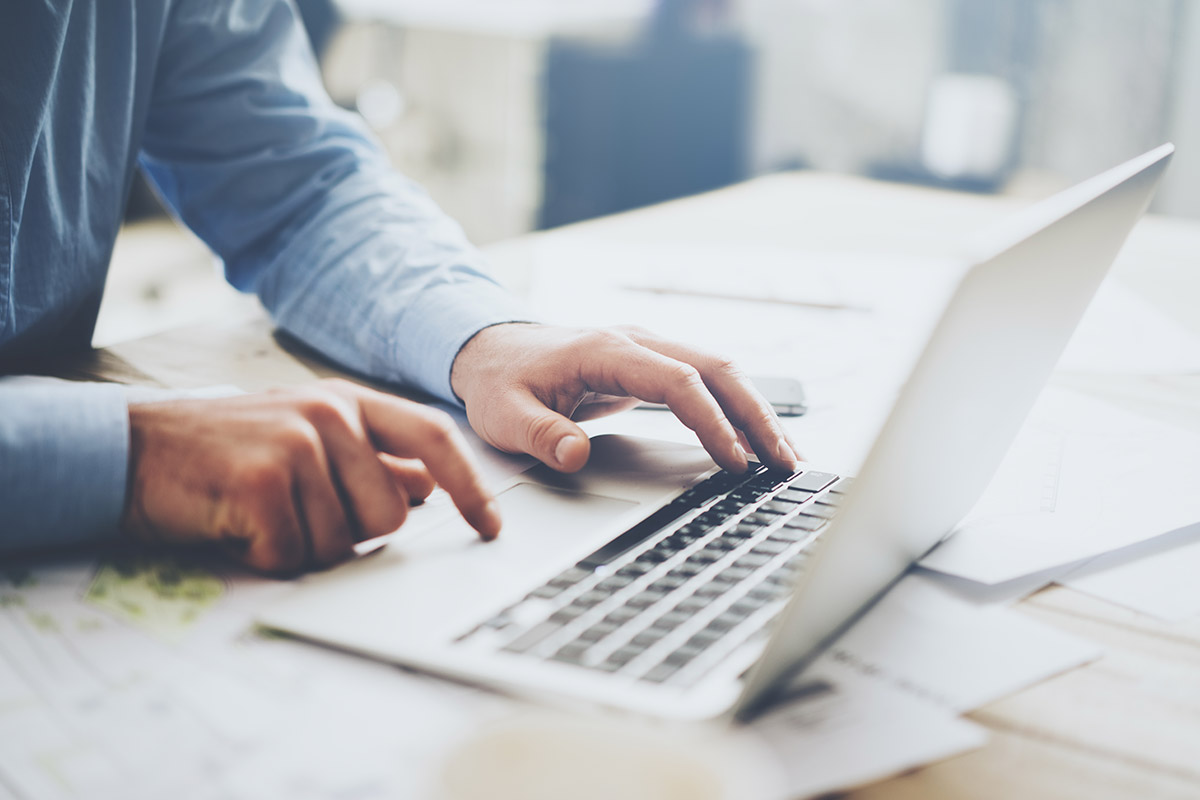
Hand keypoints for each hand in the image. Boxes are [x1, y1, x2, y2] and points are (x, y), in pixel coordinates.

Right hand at [122, 379, 500, 573]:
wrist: (129, 450)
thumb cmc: (223, 452)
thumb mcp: (305, 438)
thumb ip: (367, 458)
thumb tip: (426, 485)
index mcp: (348, 402)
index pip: (433, 439)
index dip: (470, 486)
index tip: (489, 526)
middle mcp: (330, 413)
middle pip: (390, 513)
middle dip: (349, 533)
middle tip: (296, 515)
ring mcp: (297, 442)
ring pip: (343, 542)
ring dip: (301, 547)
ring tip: (260, 516)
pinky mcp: (263, 478)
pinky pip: (295, 554)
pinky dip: (266, 558)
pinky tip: (238, 526)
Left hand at [450, 323, 799, 472]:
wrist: (493, 349)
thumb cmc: (501, 381)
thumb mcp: (505, 415)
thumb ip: (540, 435)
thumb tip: (575, 455)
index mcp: (607, 350)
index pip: (678, 382)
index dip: (711, 422)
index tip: (735, 461)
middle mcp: (638, 341)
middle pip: (717, 369)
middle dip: (757, 415)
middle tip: (786, 462)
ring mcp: (649, 349)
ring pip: (720, 372)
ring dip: (757, 411)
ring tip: (787, 456)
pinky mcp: (653, 365)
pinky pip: (707, 382)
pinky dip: (737, 408)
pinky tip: (755, 439)